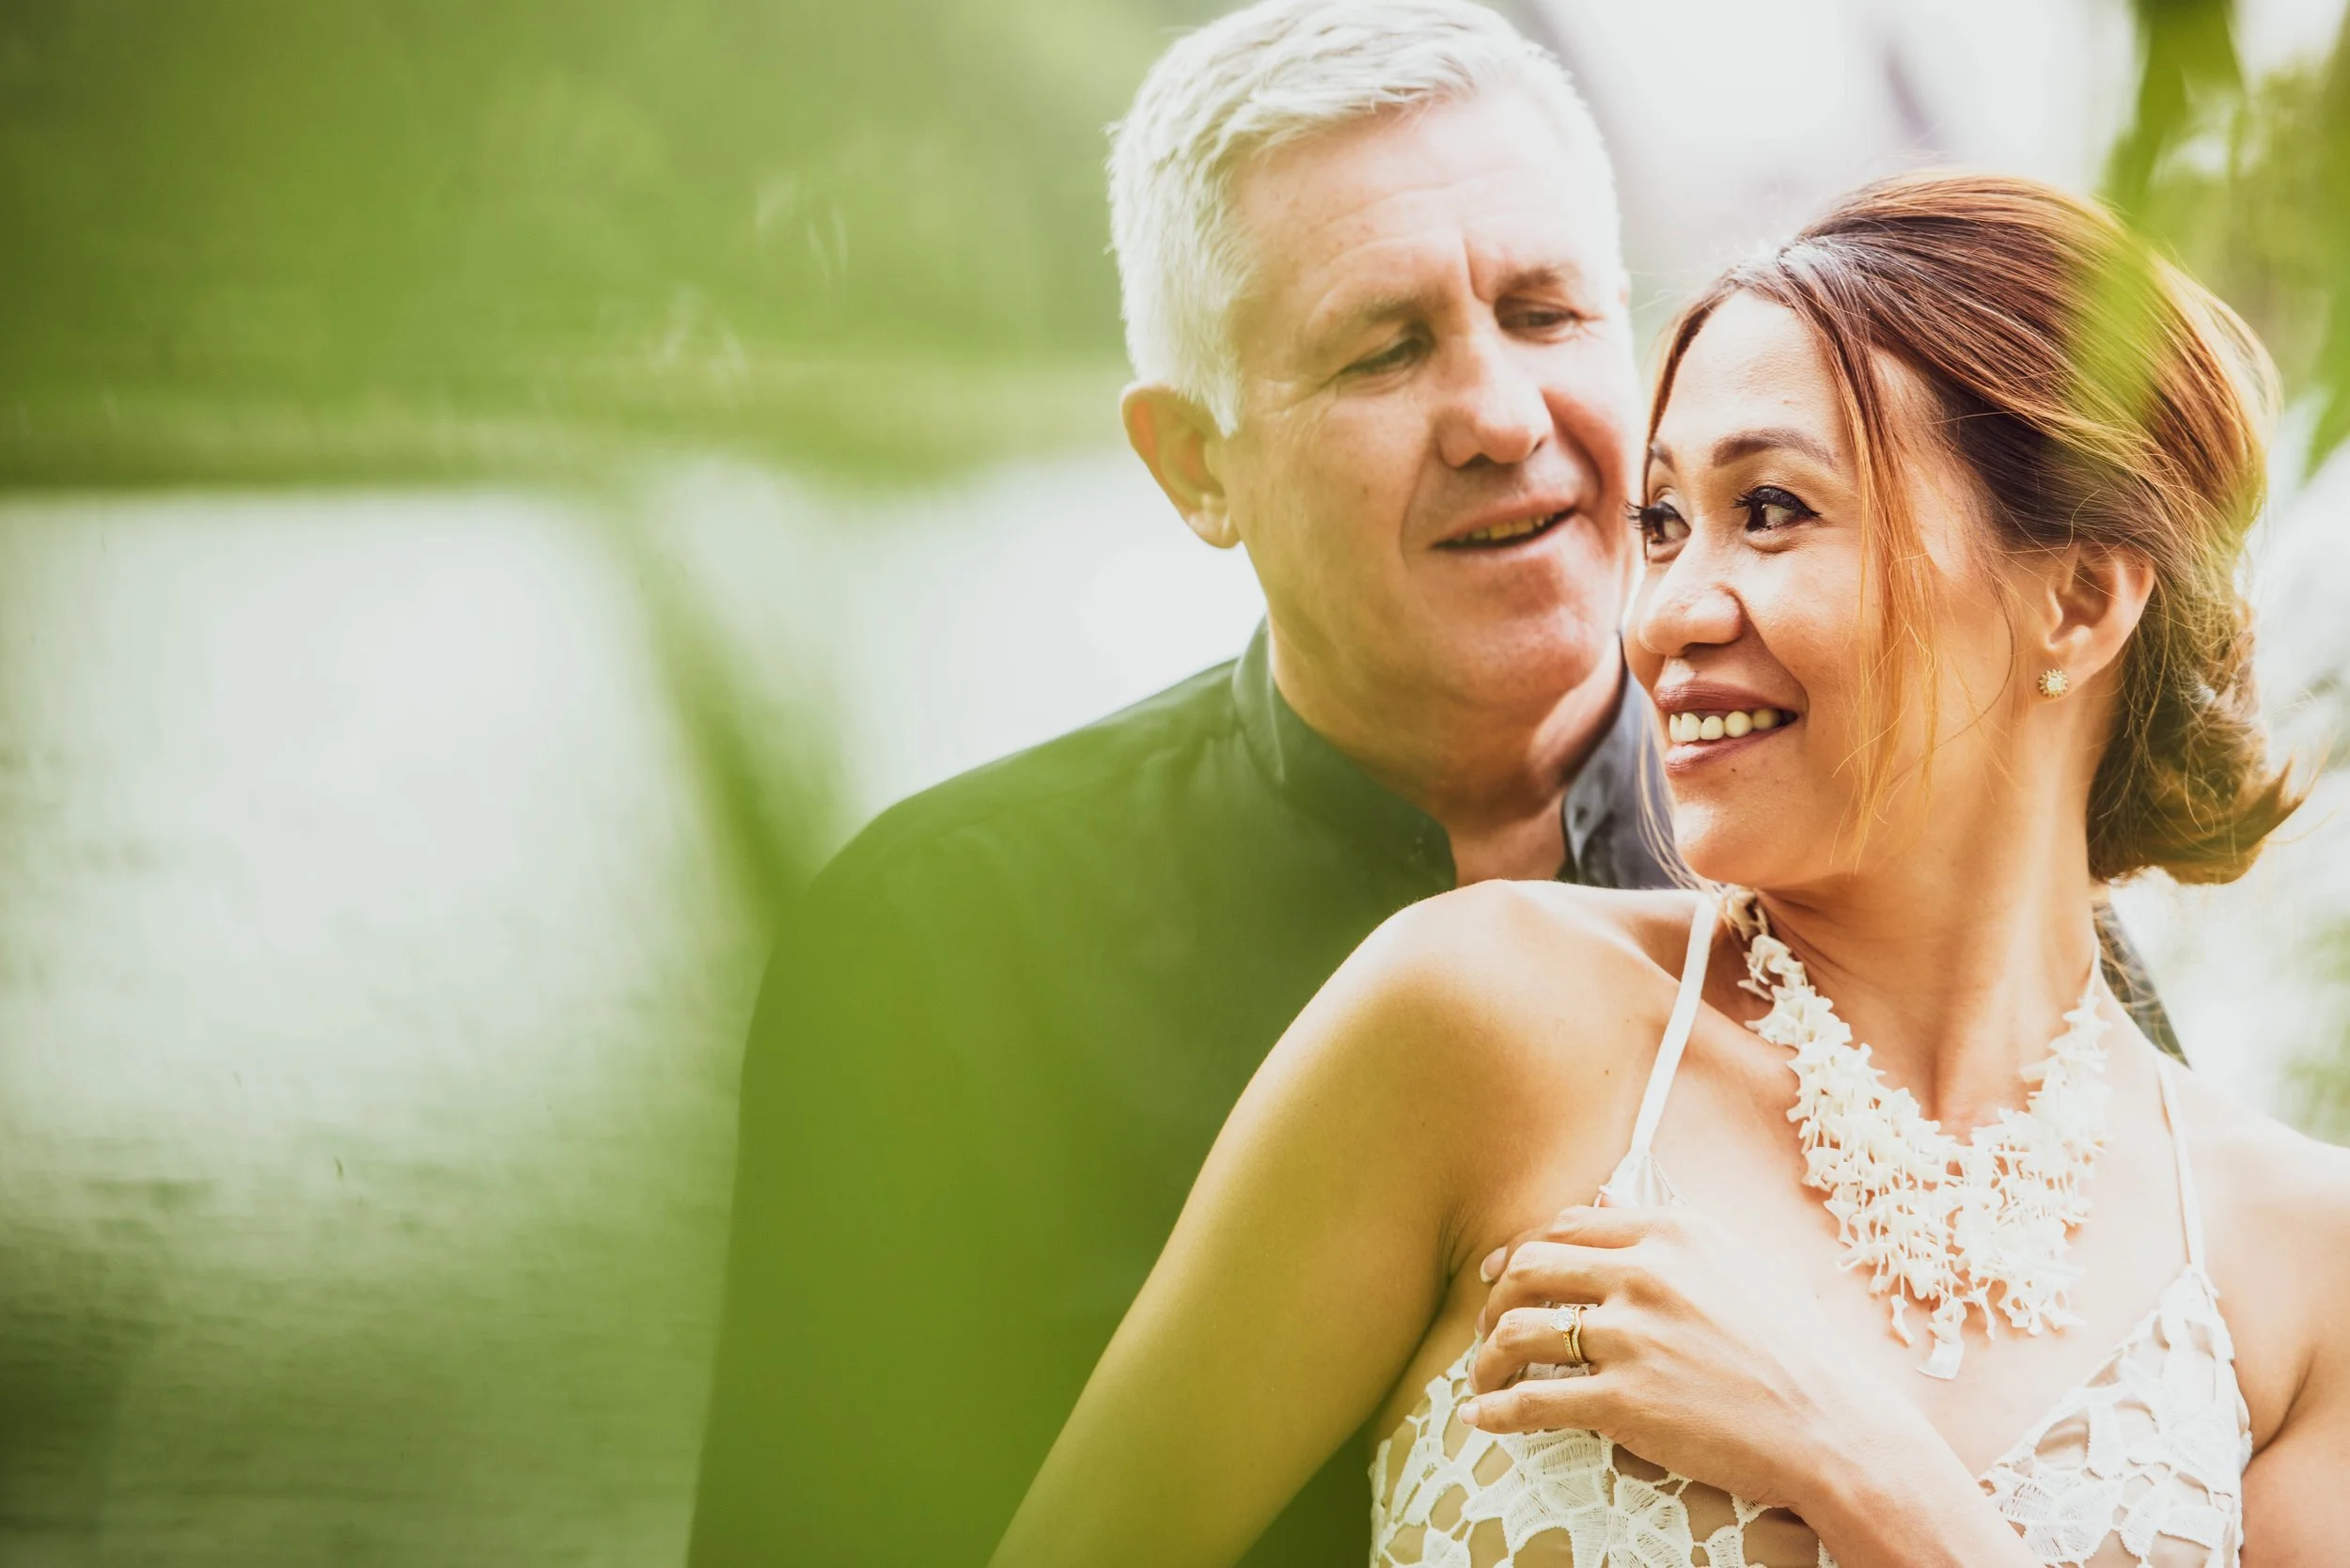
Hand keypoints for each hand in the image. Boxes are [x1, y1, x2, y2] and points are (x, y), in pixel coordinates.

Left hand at [1457, 1203, 1919, 1514]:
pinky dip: (1496, 1409)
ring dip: (1486, 1357)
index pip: (1567, 1226)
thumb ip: (1673, 1240)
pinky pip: (1534, 1401)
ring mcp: (1633, 1337)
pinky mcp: (1625, 1401)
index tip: (1498, 1273)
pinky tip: (1481, 1417)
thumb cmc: (1796, 1353)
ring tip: (1483, 1375)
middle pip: (1529, 1269)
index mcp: (1673, 1233)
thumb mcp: (1741, 1266)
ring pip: (1518, 1332)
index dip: (1520, 1249)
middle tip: (1486, 1326)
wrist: (1835, 1429)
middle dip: (1494, 1299)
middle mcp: (1646, 1274)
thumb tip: (1609, 1207)